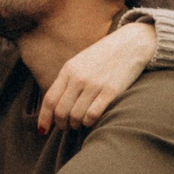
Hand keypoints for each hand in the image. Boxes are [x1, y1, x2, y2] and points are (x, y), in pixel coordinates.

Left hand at [37, 20, 156, 132]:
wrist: (131, 43)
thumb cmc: (104, 56)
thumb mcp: (80, 62)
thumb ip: (67, 80)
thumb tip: (55, 105)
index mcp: (68, 69)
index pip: (49, 99)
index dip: (44, 117)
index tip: (43, 130)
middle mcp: (79, 77)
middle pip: (61, 111)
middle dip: (61, 124)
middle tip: (66, 127)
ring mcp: (94, 84)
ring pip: (75, 116)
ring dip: (75, 125)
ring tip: (79, 124)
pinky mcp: (111, 91)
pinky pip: (92, 114)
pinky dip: (89, 122)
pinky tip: (91, 121)